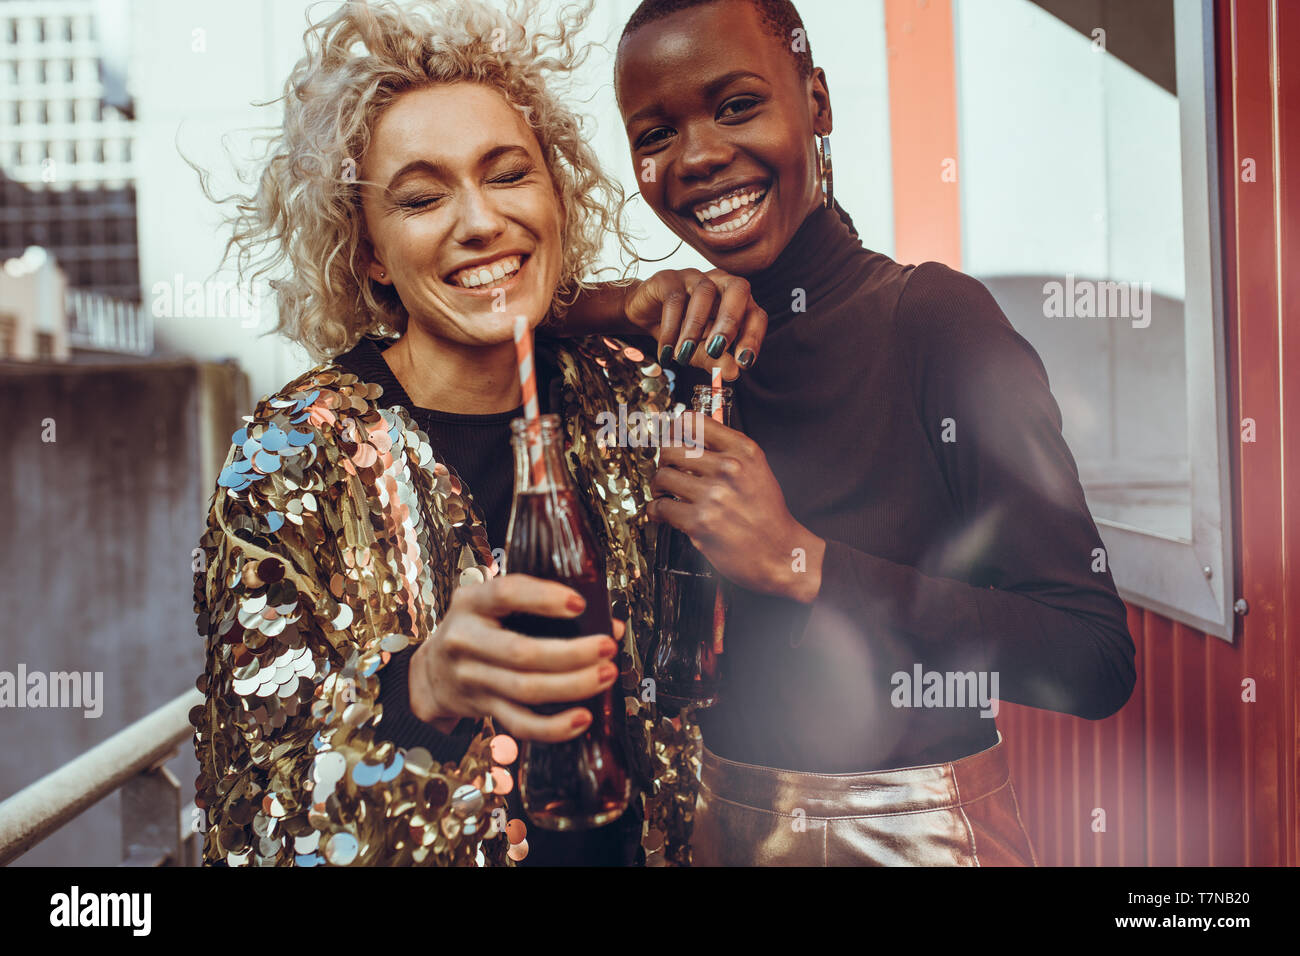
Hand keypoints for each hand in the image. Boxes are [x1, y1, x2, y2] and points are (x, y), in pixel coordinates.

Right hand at [407, 574, 623, 742]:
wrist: (431, 673)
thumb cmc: (478, 629)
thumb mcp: (494, 606)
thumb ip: (544, 607)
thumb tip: (610, 624)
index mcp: (471, 602)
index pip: (506, 594)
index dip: (543, 598)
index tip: (579, 604)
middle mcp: (465, 639)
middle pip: (522, 652)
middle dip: (572, 653)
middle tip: (607, 647)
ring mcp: (472, 678)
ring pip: (526, 689)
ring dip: (573, 686)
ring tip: (607, 675)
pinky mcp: (483, 708)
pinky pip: (520, 724)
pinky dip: (554, 727)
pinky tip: (583, 718)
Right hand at [622, 269, 766, 379]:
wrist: (644, 316)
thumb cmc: (681, 332)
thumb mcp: (700, 351)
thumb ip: (717, 359)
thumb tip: (732, 373)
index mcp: (737, 301)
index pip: (755, 313)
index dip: (753, 336)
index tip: (743, 363)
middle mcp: (721, 283)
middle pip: (738, 289)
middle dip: (730, 321)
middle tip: (716, 350)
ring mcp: (695, 276)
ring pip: (704, 293)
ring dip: (695, 328)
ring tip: (684, 356)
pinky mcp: (669, 278)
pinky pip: (674, 299)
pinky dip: (670, 328)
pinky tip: (667, 352)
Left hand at [648, 412, 826, 602]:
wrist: (781, 553)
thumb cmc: (768, 514)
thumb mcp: (757, 470)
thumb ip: (730, 447)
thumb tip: (708, 419)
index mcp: (744, 451)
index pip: (694, 422)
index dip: (675, 429)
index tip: (672, 438)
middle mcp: (729, 469)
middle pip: (671, 448)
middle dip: (664, 460)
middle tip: (667, 470)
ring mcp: (713, 496)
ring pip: (663, 476)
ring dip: (658, 486)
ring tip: (663, 493)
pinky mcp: (700, 523)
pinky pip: (661, 507)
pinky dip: (656, 510)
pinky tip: (662, 512)